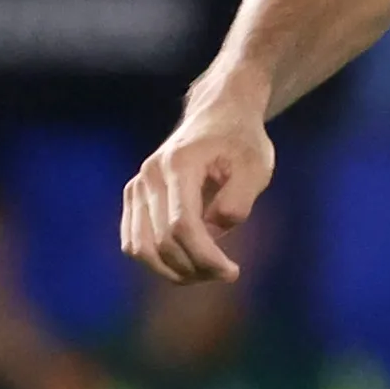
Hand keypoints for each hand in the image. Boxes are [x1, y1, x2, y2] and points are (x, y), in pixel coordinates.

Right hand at [121, 90, 274, 282]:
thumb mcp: (256, 166)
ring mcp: (137, 186)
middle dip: (194, 268)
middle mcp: (150, 176)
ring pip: (139, 247)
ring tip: (206, 272)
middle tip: (226, 273)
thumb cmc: (241, 142)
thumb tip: (215, 230)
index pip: (182, 226)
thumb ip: (238, 200)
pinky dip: (156, 261)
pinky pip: (133, 241)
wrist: (218, 115)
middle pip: (161, 242)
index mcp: (179, 165)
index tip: (232, 272)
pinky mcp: (134, 196)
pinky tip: (187, 264)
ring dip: (172, 271)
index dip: (205, 257)